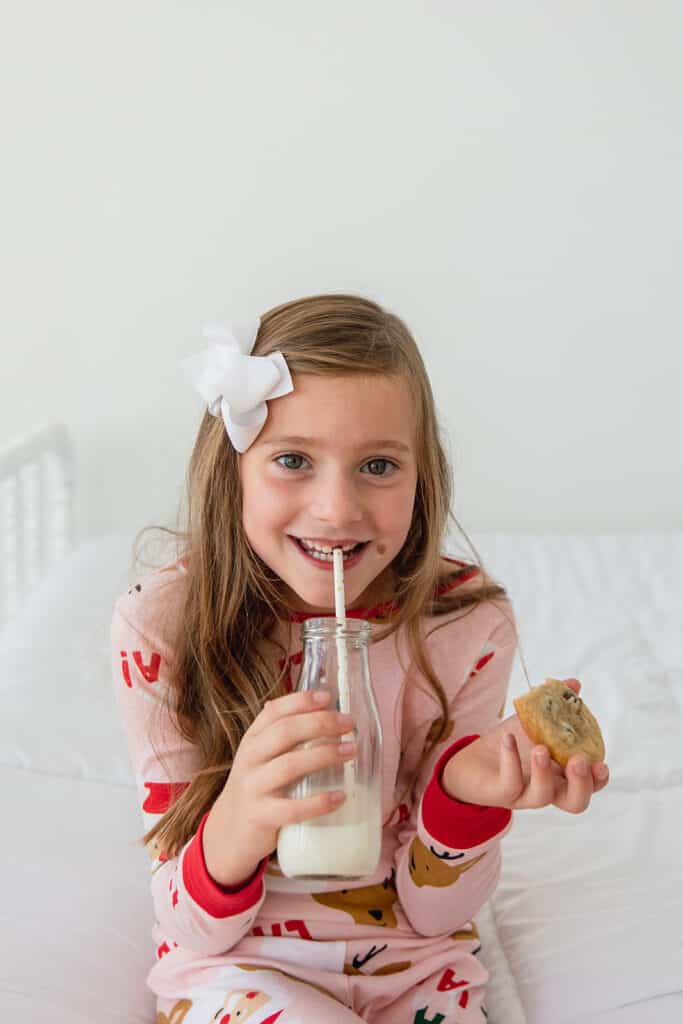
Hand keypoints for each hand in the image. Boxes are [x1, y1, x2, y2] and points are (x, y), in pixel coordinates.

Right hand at [203, 690, 354, 884]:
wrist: (229, 831)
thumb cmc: (258, 787)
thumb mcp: (263, 756)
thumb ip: (285, 736)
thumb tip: (325, 709)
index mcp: (252, 739)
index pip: (274, 711)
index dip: (300, 701)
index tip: (327, 697)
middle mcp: (250, 758)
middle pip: (285, 732)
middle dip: (320, 723)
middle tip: (348, 723)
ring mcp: (253, 787)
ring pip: (290, 765)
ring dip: (324, 755)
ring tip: (351, 751)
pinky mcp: (261, 816)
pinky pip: (292, 808)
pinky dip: (319, 802)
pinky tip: (340, 796)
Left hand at [442, 679, 609, 813]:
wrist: (473, 759)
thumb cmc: (511, 742)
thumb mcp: (535, 720)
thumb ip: (557, 705)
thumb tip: (574, 684)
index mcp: (561, 774)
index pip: (589, 785)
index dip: (598, 779)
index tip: (600, 764)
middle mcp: (548, 788)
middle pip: (575, 802)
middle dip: (581, 784)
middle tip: (578, 761)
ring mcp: (524, 794)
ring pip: (542, 796)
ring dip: (544, 772)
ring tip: (540, 748)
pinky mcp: (501, 793)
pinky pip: (510, 783)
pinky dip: (510, 759)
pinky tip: (508, 738)